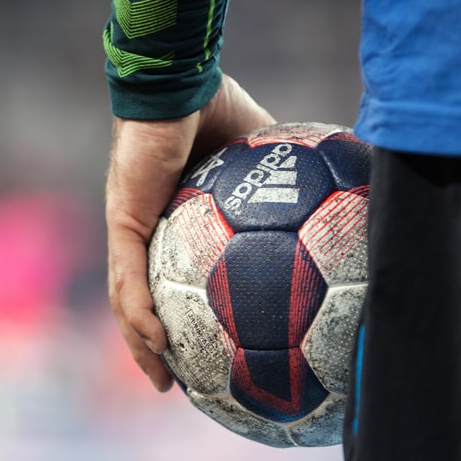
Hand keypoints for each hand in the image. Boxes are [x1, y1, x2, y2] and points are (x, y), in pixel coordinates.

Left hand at [105, 74, 275, 390]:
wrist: (181, 79)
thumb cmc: (213, 106)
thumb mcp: (259, 154)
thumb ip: (285, 180)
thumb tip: (336, 194)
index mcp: (169, 218)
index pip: (170, 276)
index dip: (179, 314)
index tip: (201, 345)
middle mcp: (142, 229)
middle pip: (140, 299)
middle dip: (152, 345)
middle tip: (172, 381)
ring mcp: (129, 226)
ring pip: (127, 299)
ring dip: (140, 343)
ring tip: (159, 381)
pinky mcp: (123, 219)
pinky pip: (127, 278)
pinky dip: (139, 312)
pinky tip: (155, 345)